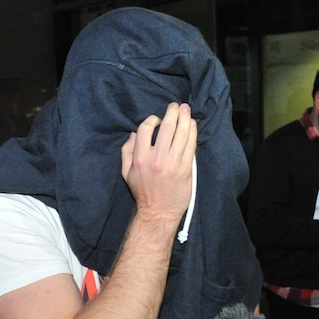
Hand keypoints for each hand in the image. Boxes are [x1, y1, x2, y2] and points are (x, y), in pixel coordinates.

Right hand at [120, 102, 196, 225]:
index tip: (157, 119)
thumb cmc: (142, 192)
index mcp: (140, 158)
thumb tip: (133, 134)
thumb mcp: (126, 172)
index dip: (152, 119)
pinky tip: (192, 125)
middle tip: (176, 106)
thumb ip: (127, 151)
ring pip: (181, 134)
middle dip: (173, 112)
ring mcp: (172, 164)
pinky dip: (193, 132)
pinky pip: (191, 145)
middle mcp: (157, 159)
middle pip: (167, 127)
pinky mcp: (185, 169)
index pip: (146, 129)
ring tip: (186, 110)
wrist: (158, 212)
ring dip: (185, 118)